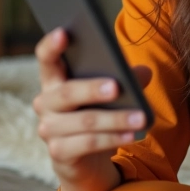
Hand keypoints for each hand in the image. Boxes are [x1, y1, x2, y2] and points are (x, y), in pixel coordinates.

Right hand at [32, 28, 151, 190]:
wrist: (87, 158)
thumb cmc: (98, 110)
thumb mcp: (111, 91)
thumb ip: (126, 77)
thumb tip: (144, 72)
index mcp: (54, 79)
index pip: (46, 58)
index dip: (52, 45)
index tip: (64, 32)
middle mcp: (45, 102)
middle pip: (67, 93)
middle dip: (92, 89)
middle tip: (117, 86)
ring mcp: (49, 129)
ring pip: (84, 121)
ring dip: (115, 119)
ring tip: (140, 117)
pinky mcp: (59, 153)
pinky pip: (88, 143)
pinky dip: (112, 138)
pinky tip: (132, 135)